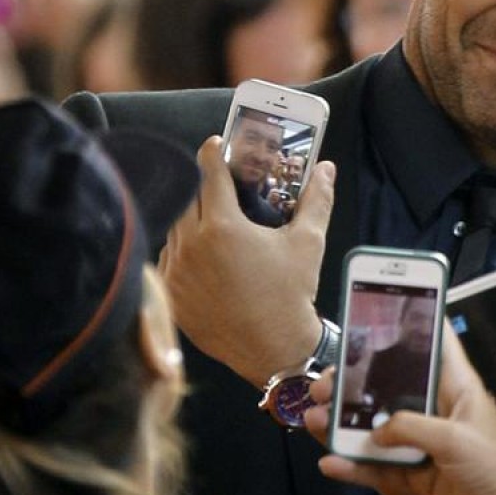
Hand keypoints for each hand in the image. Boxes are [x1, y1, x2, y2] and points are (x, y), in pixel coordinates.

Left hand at [159, 135, 335, 385]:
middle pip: (187, 195)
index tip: (217, 145)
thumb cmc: (291, 294)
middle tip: (219, 182)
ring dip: (192, 216)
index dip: (212, 152)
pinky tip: (206, 254)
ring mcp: (176, 272)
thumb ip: (316, 199)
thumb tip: (326, 169)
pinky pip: (169, 257)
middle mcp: (192, 246)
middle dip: (202, 184)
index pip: (208, 172)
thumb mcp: (308, 242)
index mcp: (224, 228)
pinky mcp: (171, 293)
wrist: (274, 349)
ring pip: (175, 226)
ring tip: (216, 221)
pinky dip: (184, 249)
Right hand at [304, 323, 495, 494]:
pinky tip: (330, 462)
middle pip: (389, 387)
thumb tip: (373, 430)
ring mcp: (424, 443)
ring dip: (345, 424)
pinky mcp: (418, 475)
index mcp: (455, 385)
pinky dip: (355, 466)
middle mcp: (436, 408)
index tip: (378, 306)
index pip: (434, 342)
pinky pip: (380, 467)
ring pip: (376, 427)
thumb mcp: (454, 437)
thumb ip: (409, 427)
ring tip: (311, 417)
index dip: (411, 321)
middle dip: (354, 383)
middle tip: (321, 383)